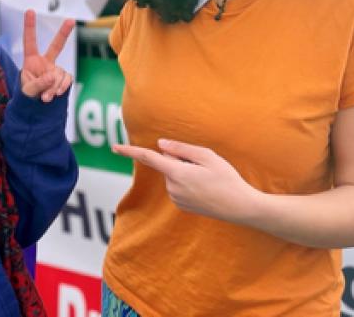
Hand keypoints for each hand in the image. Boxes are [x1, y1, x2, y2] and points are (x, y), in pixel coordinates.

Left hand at [20, 10, 74, 101]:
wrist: (36, 106)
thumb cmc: (27, 94)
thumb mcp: (27, 91)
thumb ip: (37, 84)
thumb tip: (51, 78)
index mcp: (31, 60)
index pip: (30, 41)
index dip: (29, 26)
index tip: (29, 10)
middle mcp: (45, 62)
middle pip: (56, 45)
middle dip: (64, 33)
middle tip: (71, 20)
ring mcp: (56, 69)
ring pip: (59, 74)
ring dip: (54, 87)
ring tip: (45, 97)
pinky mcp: (63, 78)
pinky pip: (66, 80)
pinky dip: (62, 88)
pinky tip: (56, 94)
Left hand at [113, 139, 261, 223]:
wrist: (240, 207)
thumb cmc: (227, 178)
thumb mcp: (208, 156)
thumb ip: (181, 149)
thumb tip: (160, 145)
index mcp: (177, 174)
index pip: (148, 158)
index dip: (130, 151)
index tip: (114, 147)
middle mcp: (172, 188)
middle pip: (167, 164)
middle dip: (181, 160)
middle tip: (204, 167)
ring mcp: (176, 199)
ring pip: (173, 175)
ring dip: (185, 172)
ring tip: (208, 179)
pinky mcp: (182, 206)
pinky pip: (179, 186)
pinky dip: (188, 182)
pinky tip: (206, 188)